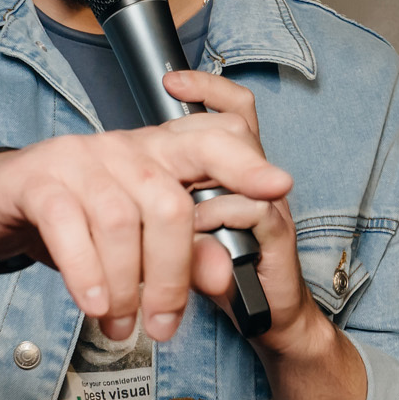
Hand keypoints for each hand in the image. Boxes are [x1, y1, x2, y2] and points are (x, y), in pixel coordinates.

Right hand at [0, 106, 292, 341]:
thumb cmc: (67, 219)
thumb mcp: (131, 239)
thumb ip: (183, 253)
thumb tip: (225, 276)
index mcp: (153, 153)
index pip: (210, 140)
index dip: (245, 164)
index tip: (278, 188)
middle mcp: (120, 148)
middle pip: (169, 203)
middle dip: (173, 276)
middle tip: (163, 326)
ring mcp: (77, 160)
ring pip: (121, 221)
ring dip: (126, 287)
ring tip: (120, 326)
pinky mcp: (37, 180)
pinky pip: (69, 226)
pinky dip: (87, 272)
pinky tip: (94, 305)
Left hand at [160, 71, 325, 354]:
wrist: (263, 318)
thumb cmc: (218, 272)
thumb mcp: (176, 240)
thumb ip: (156, 218)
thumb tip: (121, 209)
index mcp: (229, 174)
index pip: (229, 113)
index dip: (206, 91)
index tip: (172, 81)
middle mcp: (253, 181)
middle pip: (236, 126)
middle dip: (210, 107)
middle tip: (176, 95)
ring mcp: (268, 205)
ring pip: (244, 161)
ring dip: (205, 171)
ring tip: (179, 195)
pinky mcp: (277, 236)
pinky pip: (252, 210)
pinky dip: (220, 214)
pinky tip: (199, 225)